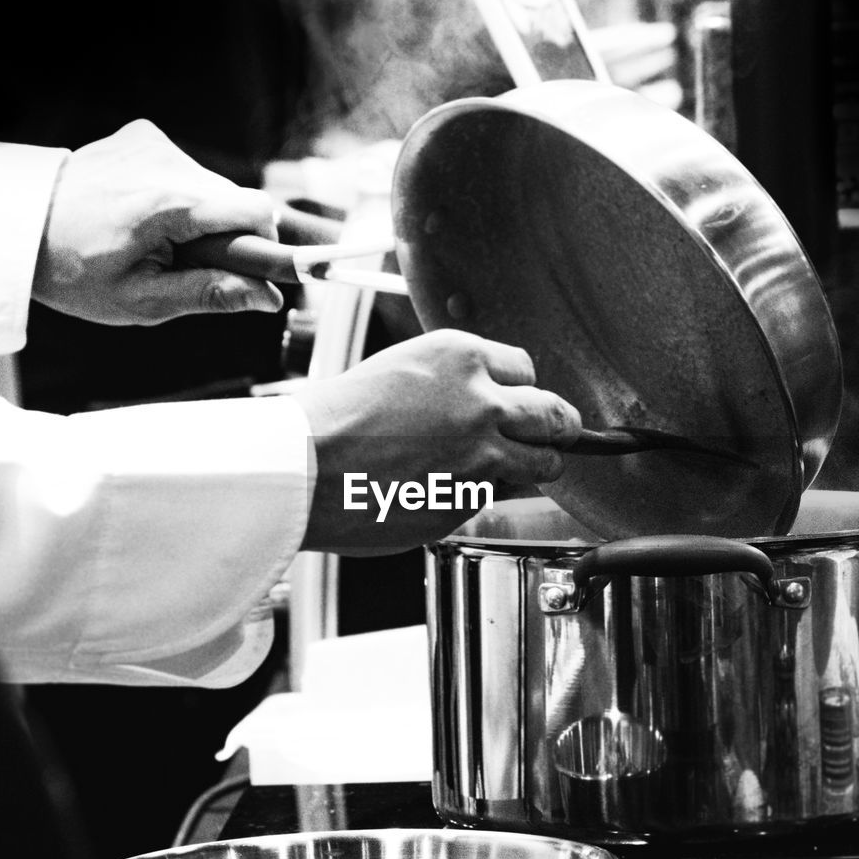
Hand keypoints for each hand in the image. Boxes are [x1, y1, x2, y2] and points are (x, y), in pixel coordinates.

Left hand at [32, 120, 283, 324]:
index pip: (258, 210)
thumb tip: (268, 299)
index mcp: (169, 203)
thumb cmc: (75, 272)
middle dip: (225, 235)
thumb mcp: (144, 301)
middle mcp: (165, 161)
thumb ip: (212, 294)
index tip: (250, 269)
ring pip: (211, 187)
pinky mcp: (141, 135)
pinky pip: (184, 169)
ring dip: (199, 216)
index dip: (264, 243)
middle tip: (183, 263)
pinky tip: (142, 214)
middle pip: (235, 200)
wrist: (15, 228)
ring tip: (155, 240)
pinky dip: (176, 195)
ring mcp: (151, 142)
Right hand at [292, 330, 580, 554]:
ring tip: (507, 467)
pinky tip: (447, 489)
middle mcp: (481, 402)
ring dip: (534, 465)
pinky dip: (484, 496)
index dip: (520, 390)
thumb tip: (488, 401)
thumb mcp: (402, 370)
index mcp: (461, 356)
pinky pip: (498, 498)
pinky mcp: (470, 502)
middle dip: (557, 427)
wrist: (302, 467)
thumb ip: (454, 383)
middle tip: (553, 435)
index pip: (527, 370)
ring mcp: (482, 456)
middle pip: (556, 415)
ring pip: (546, 463)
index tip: (515, 402)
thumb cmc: (336, 419)